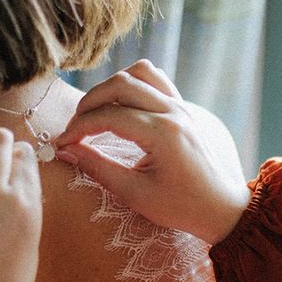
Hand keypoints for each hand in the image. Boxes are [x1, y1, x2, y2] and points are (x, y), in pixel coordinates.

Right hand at [54, 59, 248, 243]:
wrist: (219, 208)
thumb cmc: (180, 207)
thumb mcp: (135, 194)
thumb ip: (98, 168)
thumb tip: (65, 152)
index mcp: (163, 134)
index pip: (109, 116)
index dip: (78, 128)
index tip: (62, 144)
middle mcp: (173, 112)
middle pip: (120, 84)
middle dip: (89, 103)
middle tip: (74, 130)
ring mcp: (180, 106)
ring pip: (138, 73)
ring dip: (110, 87)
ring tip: (94, 113)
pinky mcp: (182, 107)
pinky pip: (154, 79)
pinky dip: (132, 84)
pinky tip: (119, 105)